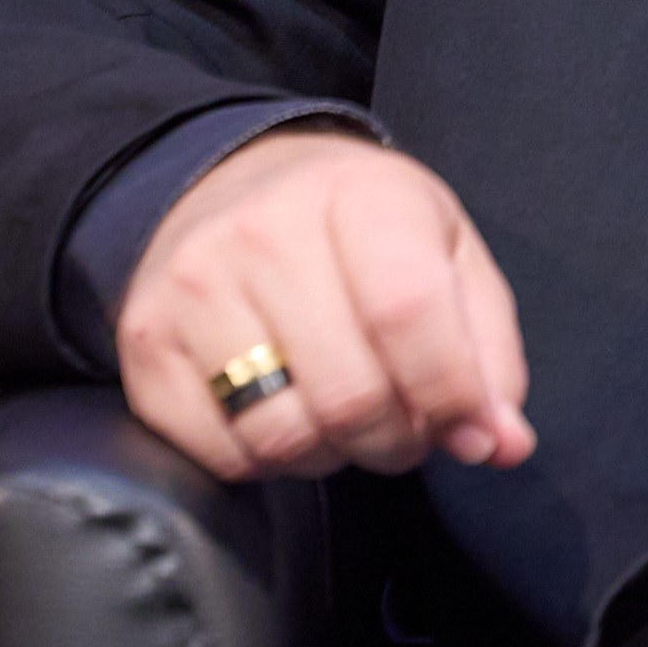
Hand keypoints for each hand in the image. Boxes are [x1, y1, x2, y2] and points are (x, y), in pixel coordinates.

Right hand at [114, 127, 534, 482]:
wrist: (232, 184)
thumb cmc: (361, 228)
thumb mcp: (447, 252)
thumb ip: (487, 349)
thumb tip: (502, 444)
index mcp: (359, 195)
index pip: (409, 313)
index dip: (452, 393)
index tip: (473, 430)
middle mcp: (264, 233)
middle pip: (350, 392)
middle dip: (399, 439)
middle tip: (409, 428)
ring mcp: (193, 288)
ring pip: (283, 434)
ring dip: (336, 455)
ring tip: (351, 419)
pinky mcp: (145, 345)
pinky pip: (221, 454)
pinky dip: (271, 461)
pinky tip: (289, 416)